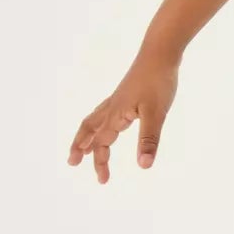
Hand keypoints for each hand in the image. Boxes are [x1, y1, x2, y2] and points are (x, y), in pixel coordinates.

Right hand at [68, 51, 179, 181]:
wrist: (160, 52)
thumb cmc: (158, 81)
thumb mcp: (156, 114)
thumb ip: (149, 139)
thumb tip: (144, 166)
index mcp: (116, 115)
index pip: (102, 143)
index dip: (100, 162)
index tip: (103, 181)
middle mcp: (112, 107)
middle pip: (89, 131)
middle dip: (81, 148)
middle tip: (73, 163)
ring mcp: (117, 99)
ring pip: (94, 120)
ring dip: (87, 135)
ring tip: (83, 147)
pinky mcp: (125, 94)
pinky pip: (105, 113)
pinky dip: (100, 124)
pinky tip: (109, 125)